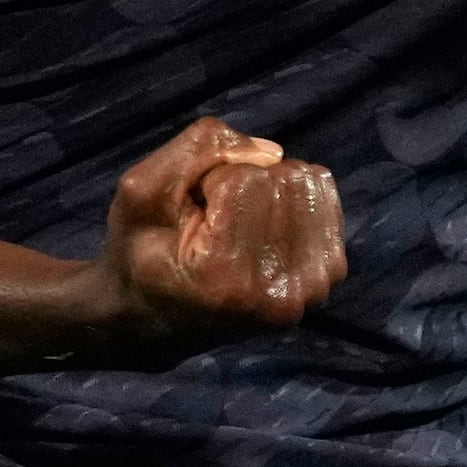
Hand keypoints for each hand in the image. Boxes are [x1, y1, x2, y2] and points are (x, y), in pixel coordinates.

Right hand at [85, 113, 346, 351]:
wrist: (156, 317)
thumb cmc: (140, 251)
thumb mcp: (141, 189)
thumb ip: (199, 149)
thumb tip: (272, 153)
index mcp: (227, 277)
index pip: (250, 178)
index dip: (214, 180)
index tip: (192, 218)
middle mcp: (279, 292)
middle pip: (286, 179)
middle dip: (246, 184)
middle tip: (213, 223)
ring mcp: (309, 290)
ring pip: (310, 185)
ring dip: (271, 193)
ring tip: (237, 228)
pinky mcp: (325, 280)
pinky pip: (326, 202)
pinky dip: (293, 204)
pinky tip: (264, 231)